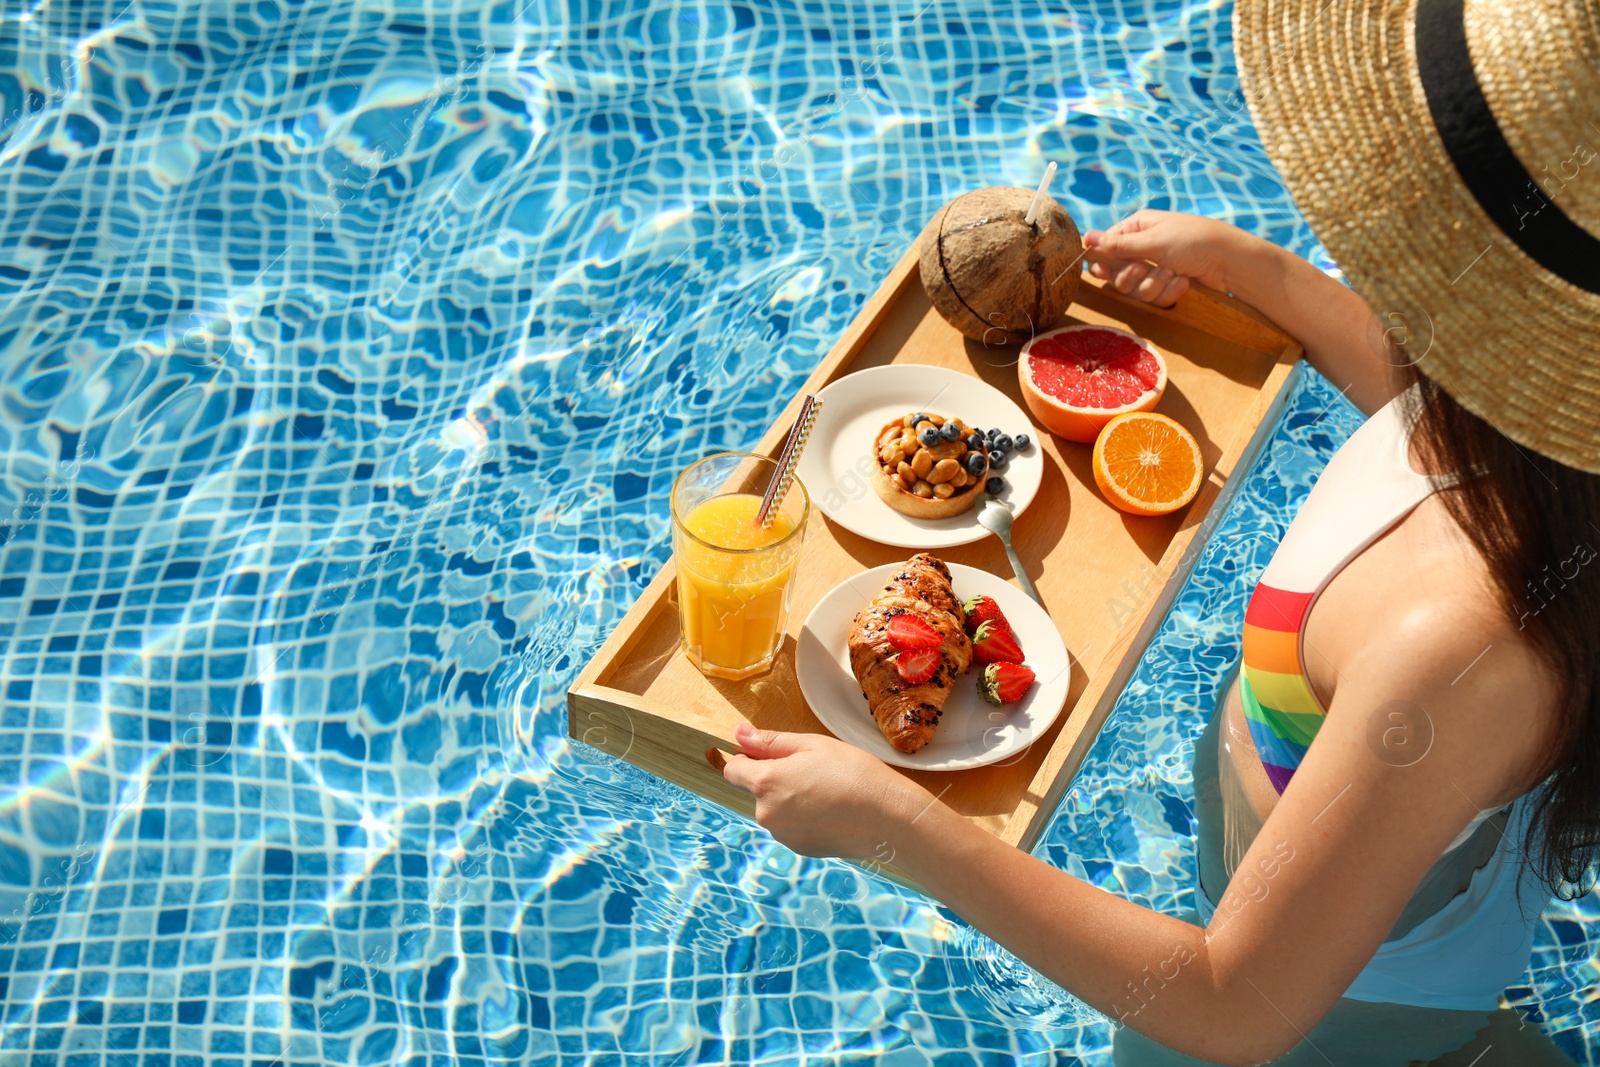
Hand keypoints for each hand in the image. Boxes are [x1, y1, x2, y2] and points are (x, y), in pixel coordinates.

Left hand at [721, 722, 934, 860]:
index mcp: (766, 783)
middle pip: (756, 791)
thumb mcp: (812, 745)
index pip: (732, 770)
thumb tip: (738, 734)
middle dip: (775, 779)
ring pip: (775, 810)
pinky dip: (804, 818)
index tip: (772, 754)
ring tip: (827, 791)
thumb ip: (770, 741)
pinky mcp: (800, 849)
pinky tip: (832, 810)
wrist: (888, 818)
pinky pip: (792, 827)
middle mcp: (767, 814)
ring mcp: (783, 835)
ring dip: (790, 799)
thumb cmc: (853, 772)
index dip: (747, 758)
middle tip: (813, 769)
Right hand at [1083, 209, 1246, 307]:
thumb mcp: (1152, 241)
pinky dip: (1169, 292)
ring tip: (1174, 273)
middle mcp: (1143, 248)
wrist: (1230, 261)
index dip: (1102, 262)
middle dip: (1134, 276)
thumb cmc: (1193, 241)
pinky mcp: (1167, 285)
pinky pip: (1154, 298)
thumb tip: (1085, 238)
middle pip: (1117, 274)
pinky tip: (1184, 282)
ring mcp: (1155, 268)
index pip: (1105, 247)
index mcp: (1137, 228)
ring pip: (1135, 290)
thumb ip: (1117, 245)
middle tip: (1149, 268)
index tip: (1103, 272)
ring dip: (1155, 285)